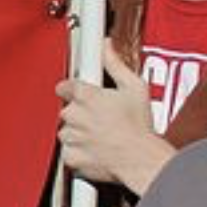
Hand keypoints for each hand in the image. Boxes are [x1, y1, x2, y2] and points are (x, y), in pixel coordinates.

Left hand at [56, 46, 176, 195]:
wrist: (142, 160)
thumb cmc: (139, 128)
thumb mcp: (134, 87)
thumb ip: (115, 63)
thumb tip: (106, 46)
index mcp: (85, 96)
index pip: (64, 86)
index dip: (74, 91)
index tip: (82, 95)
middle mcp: (74, 115)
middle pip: (67, 110)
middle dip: (80, 113)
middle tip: (100, 118)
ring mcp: (72, 137)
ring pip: (67, 131)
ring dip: (79, 132)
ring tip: (101, 135)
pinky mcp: (72, 157)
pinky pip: (69, 152)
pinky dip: (79, 152)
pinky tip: (96, 149)